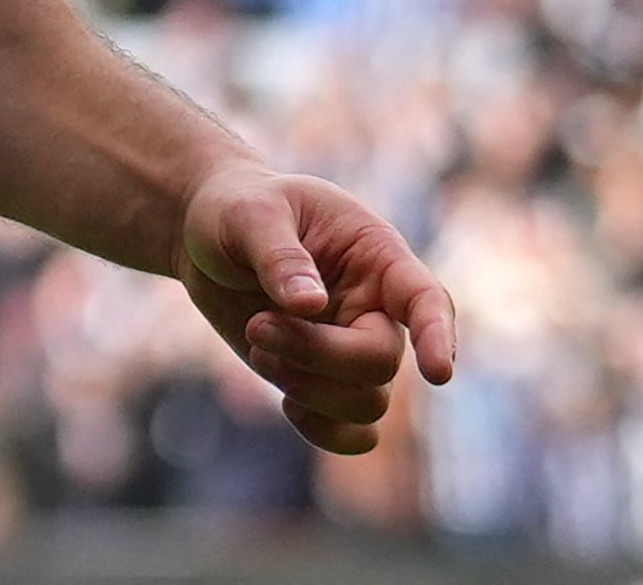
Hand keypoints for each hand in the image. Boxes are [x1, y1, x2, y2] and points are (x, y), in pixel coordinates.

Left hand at [175, 162, 455, 454]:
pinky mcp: (324, 380)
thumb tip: (312, 305)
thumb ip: (280, 255)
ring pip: (367, 403)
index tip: (438, 374)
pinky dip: (325, 432)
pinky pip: (353, 433)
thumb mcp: (249, 215)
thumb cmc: (235, 209)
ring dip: (307, 387)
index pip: (425, 297)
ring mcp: (352, 346)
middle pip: (379, 361)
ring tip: (256, 339)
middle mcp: (375, 305)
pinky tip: (287, 405)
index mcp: (372, 252)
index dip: (437, 335)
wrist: (204, 237)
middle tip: (256, 326)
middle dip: (318, 354)